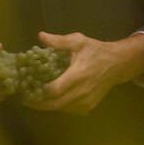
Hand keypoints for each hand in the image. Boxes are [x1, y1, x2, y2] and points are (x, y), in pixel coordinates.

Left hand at [27, 31, 143, 114]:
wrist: (118, 64)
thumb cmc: (96, 51)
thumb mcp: (79, 41)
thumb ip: (59, 41)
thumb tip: (40, 36)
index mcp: (78, 74)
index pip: (55, 90)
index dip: (38, 93)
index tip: (26, 90)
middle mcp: (82, 91)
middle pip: (55, 103)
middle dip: (38, 103)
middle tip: (25, 99)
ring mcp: (87, 100)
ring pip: (62, 108)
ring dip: (47, 105)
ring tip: (35, 98)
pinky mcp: (89, 105)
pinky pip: (70, 108)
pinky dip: (59, 105)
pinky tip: (51, 99)